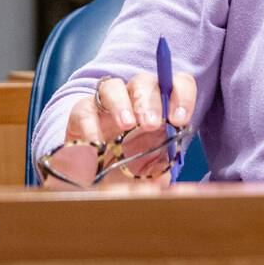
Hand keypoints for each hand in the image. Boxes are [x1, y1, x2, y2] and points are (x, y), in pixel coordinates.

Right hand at [43, 71, 196, 188]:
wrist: (94, 182)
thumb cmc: (129, 170)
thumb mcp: (150, 173)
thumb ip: (159, 171)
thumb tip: (163, 177)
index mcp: (161, 109)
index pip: (178, 85)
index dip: (182, 96)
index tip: (180, 119)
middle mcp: (134, 101)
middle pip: (144, 82)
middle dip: (150, 101)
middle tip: (152, 124)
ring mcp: (106, 106)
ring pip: (112, 86)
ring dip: (122, 103)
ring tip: (127, 125)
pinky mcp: (81, 115)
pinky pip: (84, 109)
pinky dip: (90, 124)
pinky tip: (97, 144)